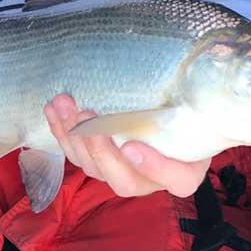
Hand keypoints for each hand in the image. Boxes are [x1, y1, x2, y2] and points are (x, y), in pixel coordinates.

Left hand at [44, 94, 209, 197]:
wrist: (170, 111)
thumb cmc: (187, 111)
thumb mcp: (197, 108)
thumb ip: (190, 101)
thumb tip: (184, 70)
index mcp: (184, 171)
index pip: (177, 179)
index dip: (155, 168)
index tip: (132, 147)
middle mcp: (150, 180)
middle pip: (124, 181)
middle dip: (100, 150)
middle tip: (88, 116)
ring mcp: (120, 173)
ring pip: (93, 168)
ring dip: (74, 137)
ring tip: (64, 105)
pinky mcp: (96, 162)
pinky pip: (75, 154)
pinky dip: (61, 131)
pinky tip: (53, 109)